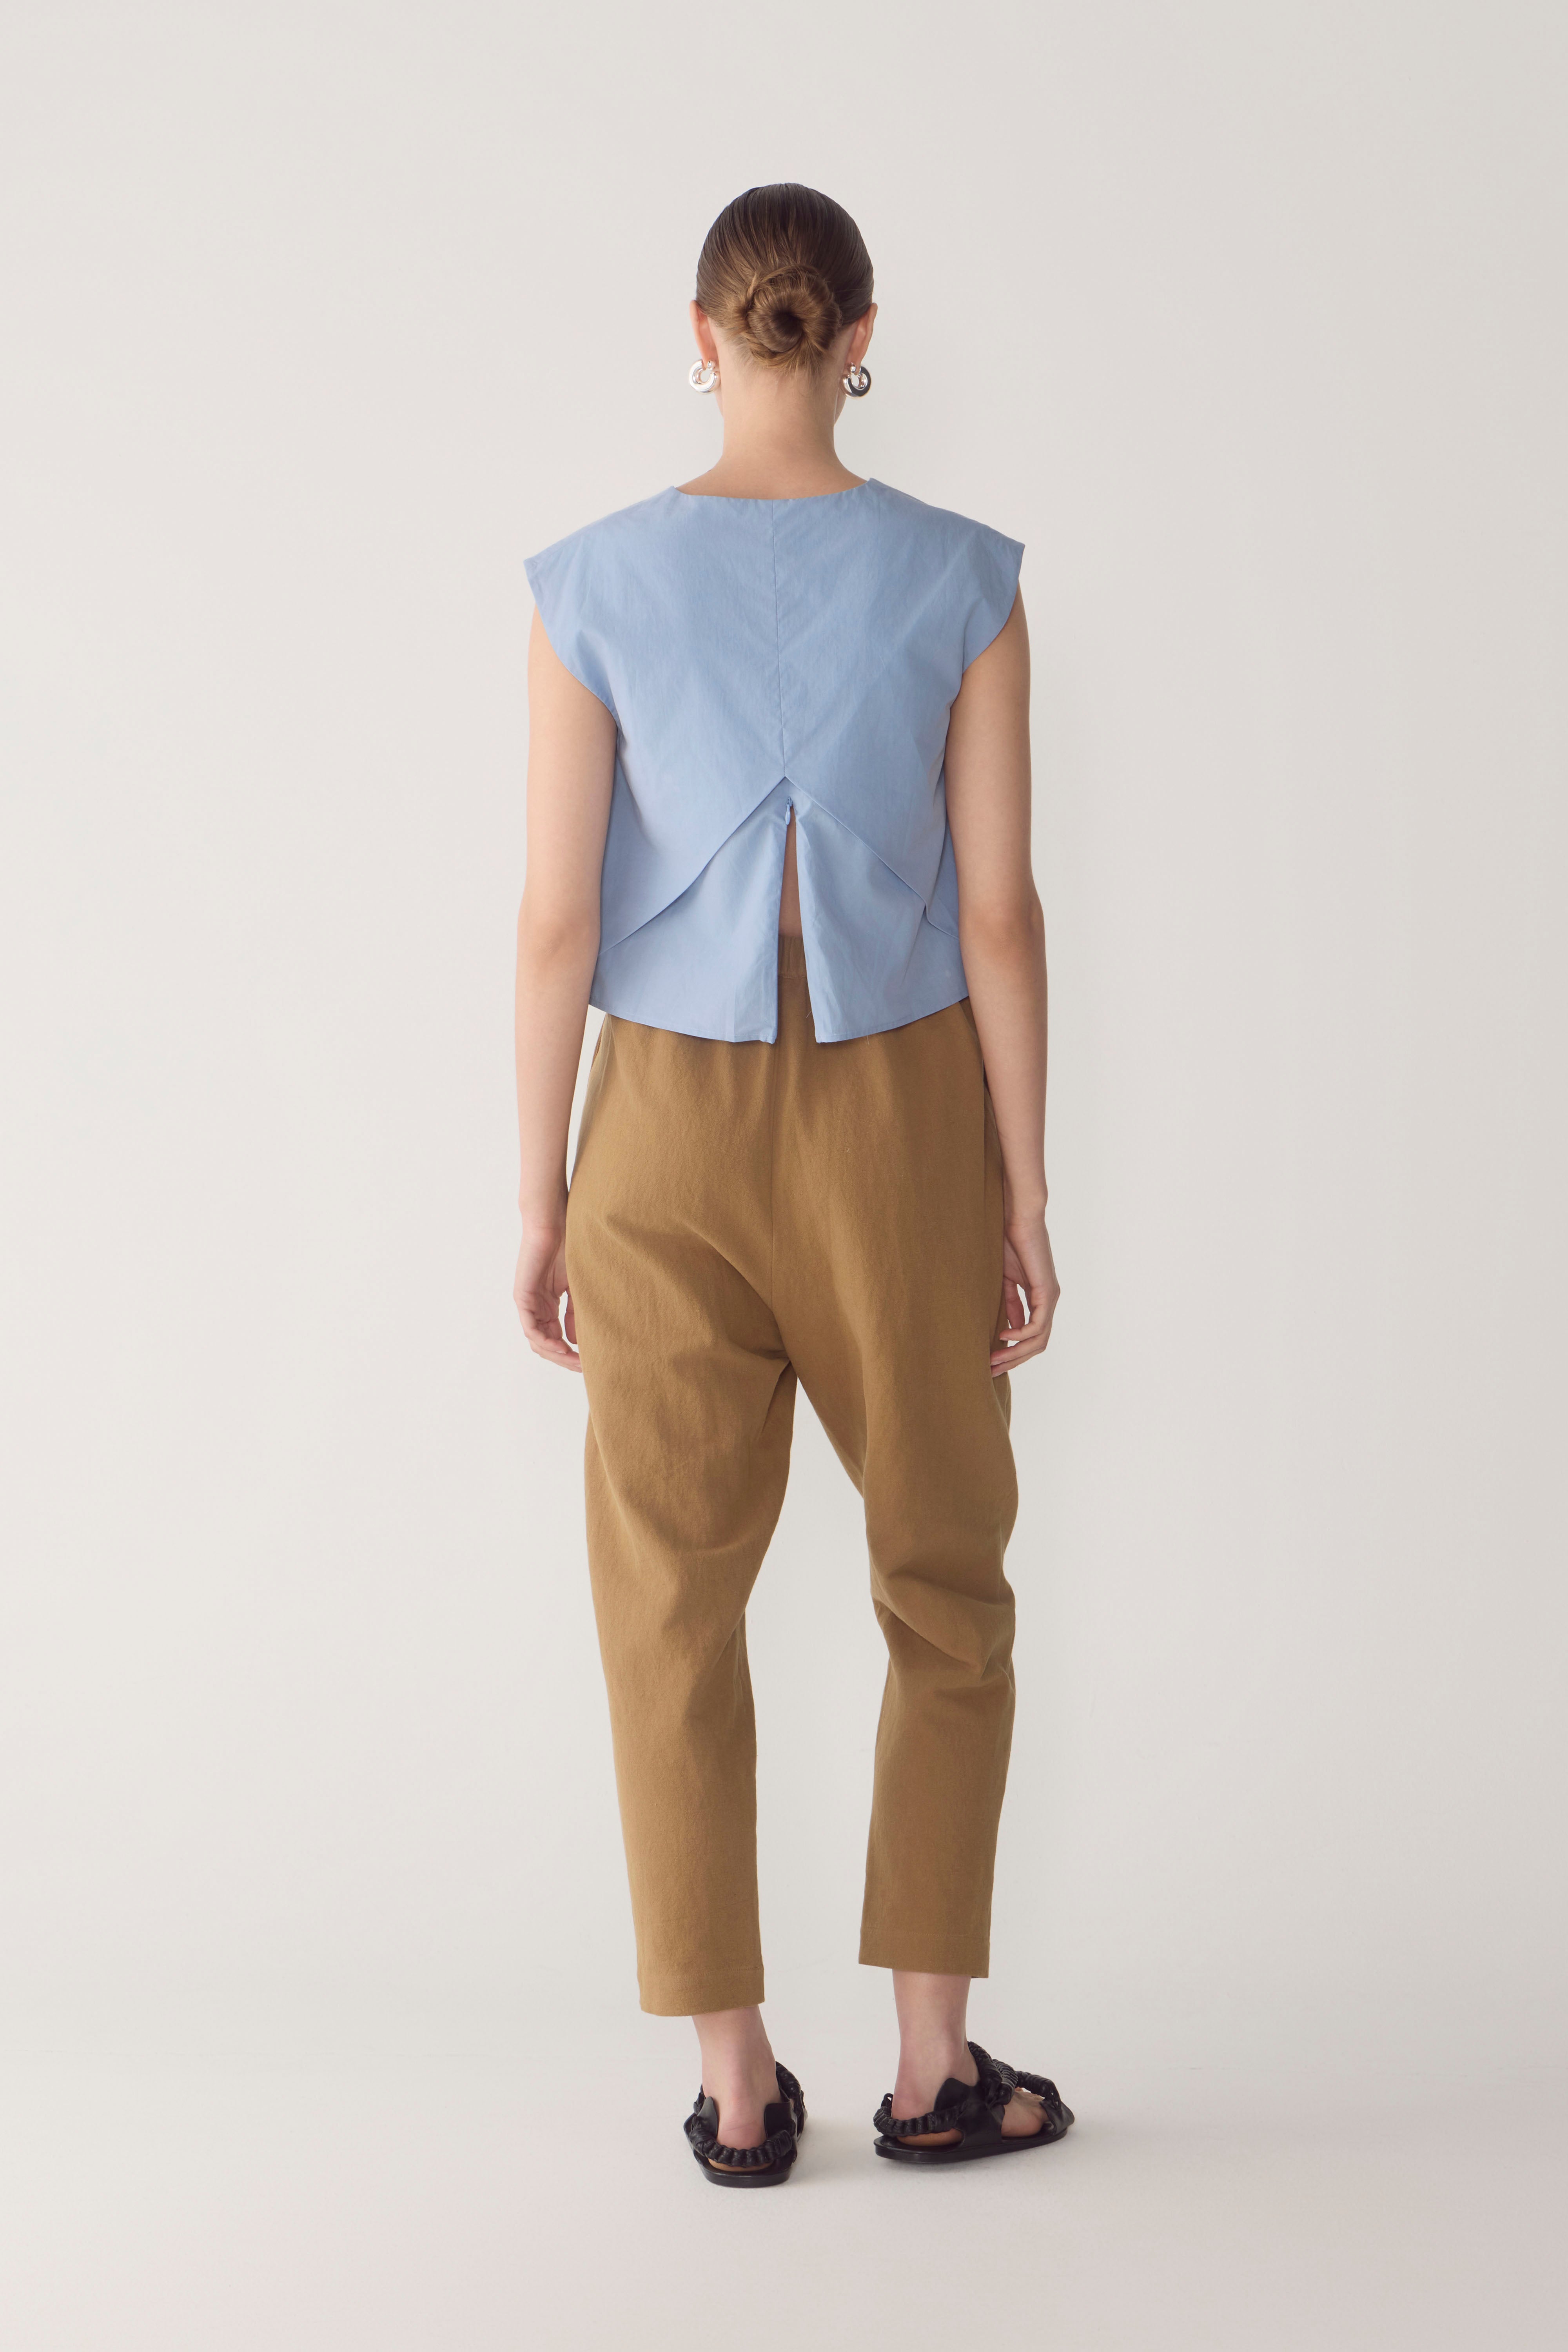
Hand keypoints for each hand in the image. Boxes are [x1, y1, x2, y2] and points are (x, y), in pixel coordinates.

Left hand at [514, 1217, 579, 1371]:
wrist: (554, 1222)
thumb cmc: (568, 1246)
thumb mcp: (577, 1287)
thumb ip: (576, 1313)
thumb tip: (578, 1341)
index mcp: (547, 1305)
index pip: (555, 1338)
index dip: (571, 1353)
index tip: (589, 1362)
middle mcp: (535, 1307)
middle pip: (546, 1344)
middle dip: (565, 1359)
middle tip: (584, 1368)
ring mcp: (528, 1303)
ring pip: (537, 1340)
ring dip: (556, 1354)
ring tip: (575, 1361)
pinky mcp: (522, 1296)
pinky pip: (530, 1326)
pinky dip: (544, 1340)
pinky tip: (561, 1347)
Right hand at [991, 1210, 1059, 1374]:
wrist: (1017, 1217)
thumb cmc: (1008, 1241)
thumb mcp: (1006, 1280)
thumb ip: (1010, 1304)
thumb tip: (1010, 1330)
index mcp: (1039, 1297)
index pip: (1031, 1336)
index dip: (1013, 1352)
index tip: (990, 1361)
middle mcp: (1049, 1300)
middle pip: (1037, 1344)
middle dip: (1014, 1360)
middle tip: (991, 1370)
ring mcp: (1050, 1297)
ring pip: (1039, 1340)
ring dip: (1016, 1354)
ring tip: (993, 1360)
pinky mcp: (1047, 1291)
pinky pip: (1037, 1325)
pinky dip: (1020, 1336)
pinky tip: (1003, 1336)